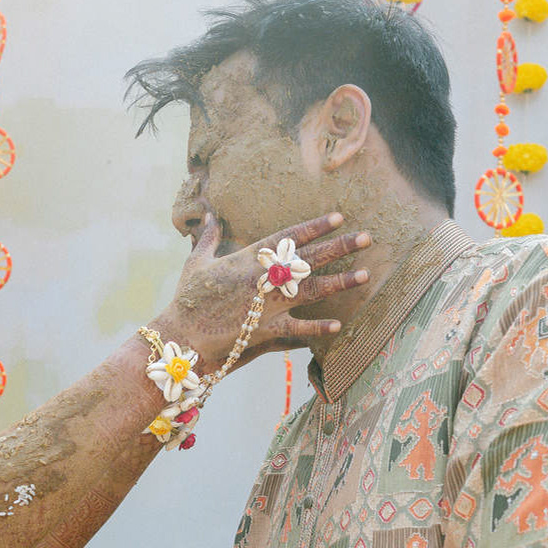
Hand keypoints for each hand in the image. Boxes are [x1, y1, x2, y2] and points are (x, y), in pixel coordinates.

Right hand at [157, 212, 370, 371]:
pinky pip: (297, 328)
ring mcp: (265, 304)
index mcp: (247, 258)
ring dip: (339, 282)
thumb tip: (208, 214)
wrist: (180, 334)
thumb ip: (207, 238)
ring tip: (364, 275)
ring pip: (310, 289)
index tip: (338, 217)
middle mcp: (262, 278)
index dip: (315, 226)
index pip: (288, 237)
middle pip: (308, 258)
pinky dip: (317, 328)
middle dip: (339, 247)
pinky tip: (338, 325)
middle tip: (367, 237)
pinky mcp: (264, 329)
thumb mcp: (195, 262)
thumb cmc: (186, 298)